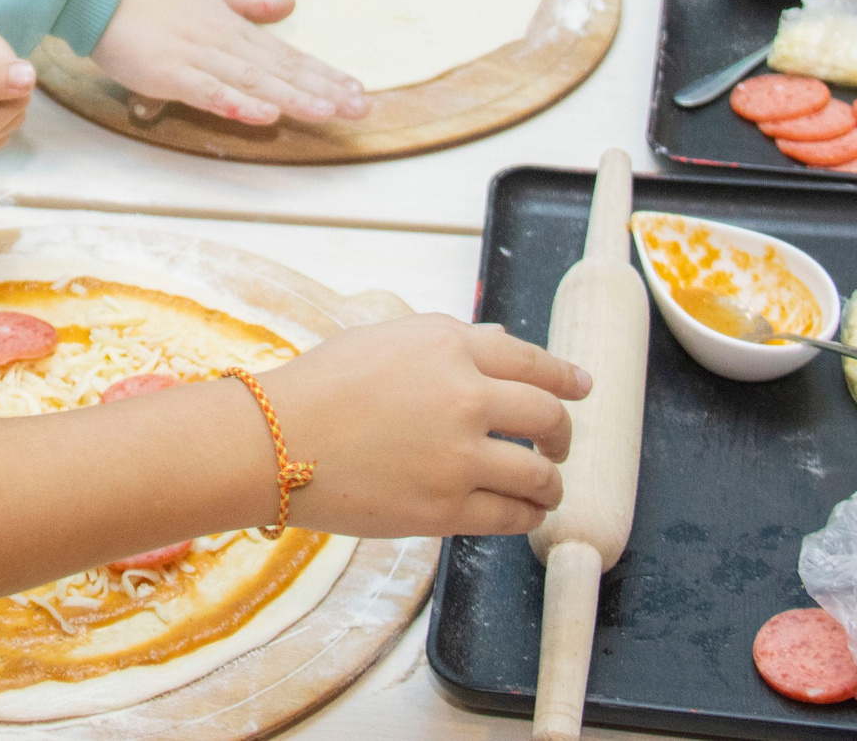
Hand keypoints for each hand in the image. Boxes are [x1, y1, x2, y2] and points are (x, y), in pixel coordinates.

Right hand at [91, 0, 366, 126]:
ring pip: (251, 82)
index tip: (357, 91)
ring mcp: (197, 57)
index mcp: (233, 27)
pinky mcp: (168, 72)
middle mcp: (223, 43)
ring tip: (325, 112)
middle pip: (279, 71)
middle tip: (360, 109)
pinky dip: (234, 103)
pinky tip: (262, 116)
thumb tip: (290, 5)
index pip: (287, 55)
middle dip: (321, 90)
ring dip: (290, 98)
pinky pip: (206, 91)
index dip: (323, 74)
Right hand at [264, 315, 591, 538]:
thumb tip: (503, 343)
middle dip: (563, 434)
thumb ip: (448, 342)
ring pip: (539, 474)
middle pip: (547, 416)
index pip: (530, 360)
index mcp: (448, 344)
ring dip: (550, 483)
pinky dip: (526, 516)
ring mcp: (459, 454)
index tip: (583, 387)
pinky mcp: (446, 508)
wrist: (273, 441)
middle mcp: (464, 394)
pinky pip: (510, 516)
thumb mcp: (383, 339)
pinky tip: (521, 514)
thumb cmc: (318, 386)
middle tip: (560, 446)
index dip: (565, 377)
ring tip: (544, 488)